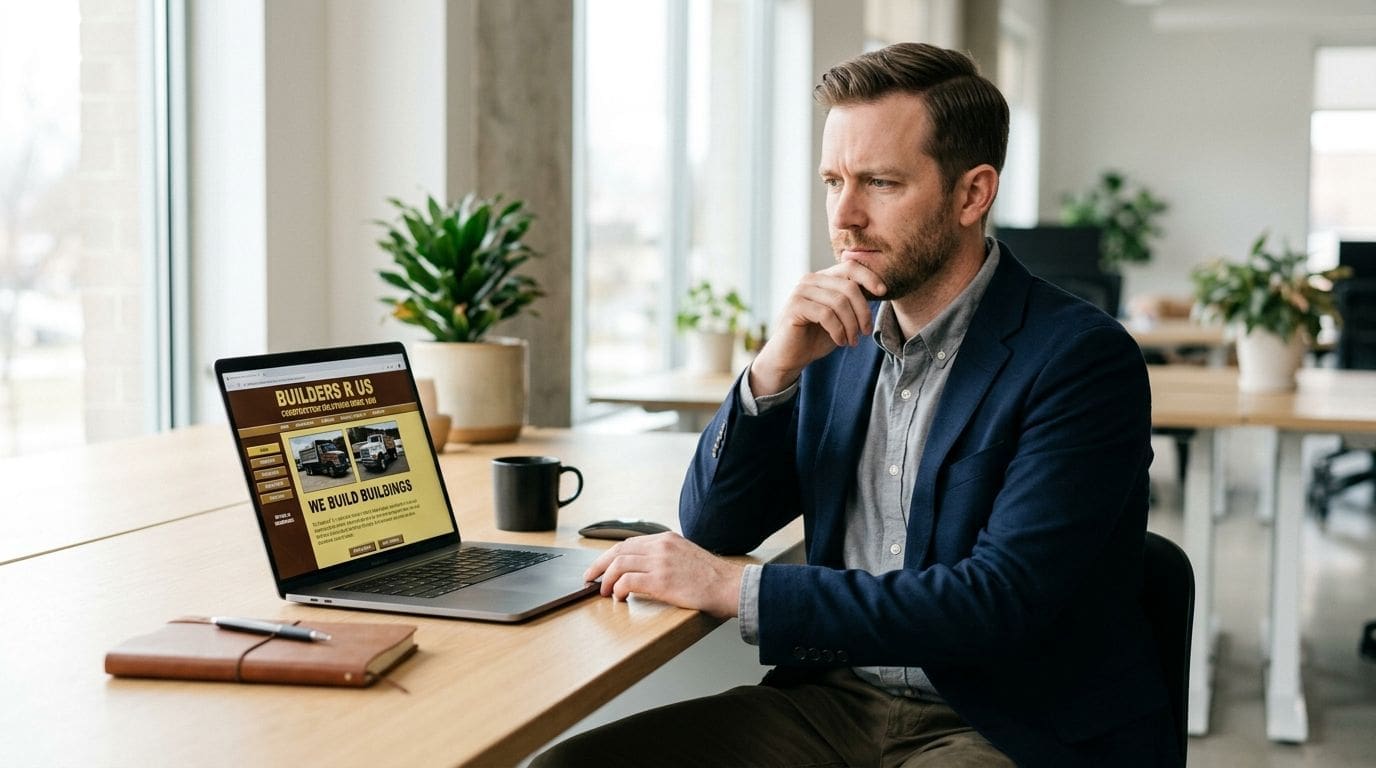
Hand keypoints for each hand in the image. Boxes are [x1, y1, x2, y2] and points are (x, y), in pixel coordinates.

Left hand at [583, 532, 743, 618]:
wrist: (730, 586)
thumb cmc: (712, 578)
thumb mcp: (687, 555)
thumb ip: (666, 557)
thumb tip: (644, 570)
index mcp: (667, 539)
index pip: (629, 543)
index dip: (610, 555)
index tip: (600, 567)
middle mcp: (661, 546)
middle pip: (618, 550)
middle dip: (599, 565)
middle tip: (590, 578)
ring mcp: (660, 562)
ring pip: (619, 564)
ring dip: (607, 580)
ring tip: (604, 592)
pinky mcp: (661, 580)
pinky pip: (627, 581)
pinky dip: (618, 589)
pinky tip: (619, 597)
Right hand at [749, 261, 884, 395]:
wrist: (790, 356)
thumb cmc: (817, 336)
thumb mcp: (841, 317)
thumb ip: (853, 301)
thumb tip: (879, 289)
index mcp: (823, 278)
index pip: (850, 267)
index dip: (869, 277)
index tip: (883, 292)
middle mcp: (810, 280)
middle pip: (849, 287)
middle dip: (862, 312)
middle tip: (864, 332)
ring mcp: (800, 291)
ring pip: (839, 302)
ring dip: (851, 325)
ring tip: (852, 341)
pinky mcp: (795, 306)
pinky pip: (826, 314)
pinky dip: (838, 331)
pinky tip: (840, 341)